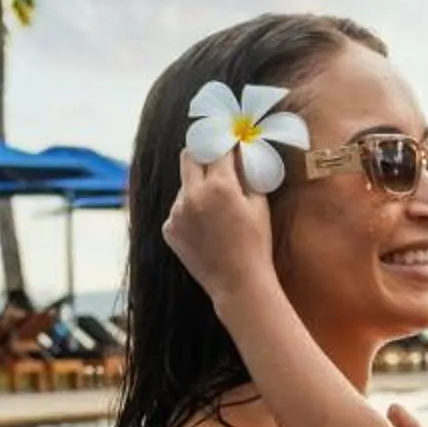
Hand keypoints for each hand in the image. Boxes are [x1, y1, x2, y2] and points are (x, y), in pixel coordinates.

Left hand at [163, 149, 275, 300]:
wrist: (238, 283)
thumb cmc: (255, 244)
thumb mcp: (259, 204)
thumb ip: (247, 174)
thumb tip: (239, 154)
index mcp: (219, 186)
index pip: (216, 148)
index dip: (224, 144)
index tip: (229, 143)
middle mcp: (192, 196)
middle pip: (188, 157)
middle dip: (202, 155)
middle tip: (215, 162)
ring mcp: (176, 213)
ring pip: (184, 185)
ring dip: (197, 186)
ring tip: (216, 209)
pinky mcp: (169, 229)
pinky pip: (178, 208)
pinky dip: (190, 210)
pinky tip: (206, 227)